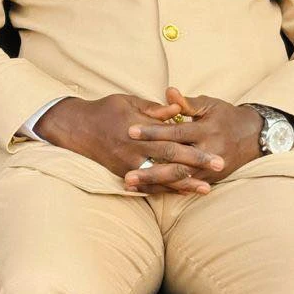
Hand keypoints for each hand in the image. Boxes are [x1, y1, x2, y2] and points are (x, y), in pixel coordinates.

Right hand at [35, 94, 224, 193]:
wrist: (75, 128)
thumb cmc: (104, 110)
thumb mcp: (127, 101)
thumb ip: (153, 108)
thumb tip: (177, 110)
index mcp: (138, 128)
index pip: (172, 137)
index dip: (194, 145)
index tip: (214, 150)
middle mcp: (134, 148)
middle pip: (170, 158)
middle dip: (195, 164)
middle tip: (218, 166)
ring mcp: (128, 164)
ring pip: (160, 176)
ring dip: (184, 183)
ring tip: (205, 189)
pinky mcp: (122, 173)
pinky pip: (146, 184)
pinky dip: (164, 188)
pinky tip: (180, 192)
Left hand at [123, 88, 262, 193]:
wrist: (254, 137)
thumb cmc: (226, 116)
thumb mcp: (210, 105)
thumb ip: (187, 102)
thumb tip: (168, 91)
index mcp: (207, 131)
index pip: (176, 133)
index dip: (153, 132)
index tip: (130, 131)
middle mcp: (209, 152)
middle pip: (176, 163)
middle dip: (151, 170)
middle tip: (128, 174)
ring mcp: (210, 169)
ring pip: (179, 178)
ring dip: (155, 183)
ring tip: (131, 184)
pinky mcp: (211, 179)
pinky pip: (186, 186)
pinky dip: (167, 189)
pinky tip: (147, 191)